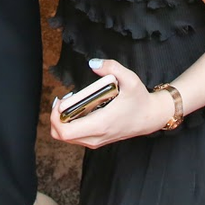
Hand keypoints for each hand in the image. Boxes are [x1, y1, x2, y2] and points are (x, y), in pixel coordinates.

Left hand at [49, 59, 174, 148]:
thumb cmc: (139, 100)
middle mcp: (96, 136)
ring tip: (71, 103)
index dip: (55, 116)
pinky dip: (70, 124)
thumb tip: (93, 63)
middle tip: (63, 100)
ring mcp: (95, 141)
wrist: (150, 118)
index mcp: (101, 124)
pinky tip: (78, 109)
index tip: (61, 100)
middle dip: (56, 117)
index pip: (65, 131)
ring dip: (62, 121)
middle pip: (60, 135)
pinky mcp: (96, 141)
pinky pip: (74, 137)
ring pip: (66, 138)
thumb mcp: (130, 79)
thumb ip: (112, 67)